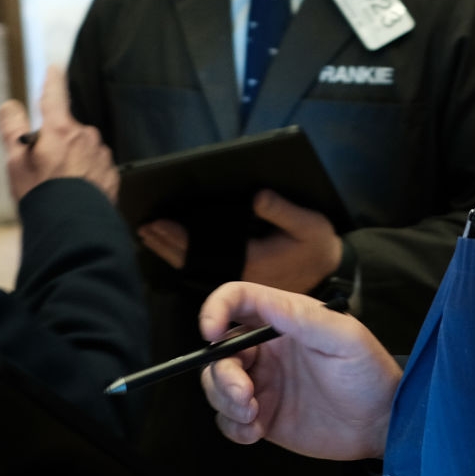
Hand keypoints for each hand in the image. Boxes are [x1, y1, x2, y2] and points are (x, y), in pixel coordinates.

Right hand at [0, 67, 117, 203]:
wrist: (72, 225)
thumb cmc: (41, 194)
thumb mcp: (16, 161)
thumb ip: (12, 129)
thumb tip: (10, 106)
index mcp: (62, 130)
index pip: (55, 96)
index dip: (53, 81)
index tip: (55, 69)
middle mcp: (86, 137)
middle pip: (67, 130)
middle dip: (56, 143)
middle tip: (42, 169)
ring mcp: (101, 155)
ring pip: (82, 150)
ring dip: (71, 160)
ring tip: (58, 186)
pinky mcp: (111, 174)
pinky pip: (94, 167)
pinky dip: (84, 175)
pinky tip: (74, 192)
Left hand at [137, 193, 341, 294]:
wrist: (330, 272)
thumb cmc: (317, 247)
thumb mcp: (308, 224)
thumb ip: (282, 210)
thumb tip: (256, 196)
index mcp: (251, 260)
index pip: (204, 249)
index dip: (178, 237)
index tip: (157, 223)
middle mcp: (240, 274)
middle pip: (193, 261)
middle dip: (167, 243)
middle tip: (145, 227)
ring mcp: (238, 279)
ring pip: (196, 268)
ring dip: (172, 252)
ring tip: (152, 236)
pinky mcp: (241, 279)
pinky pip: (206, 269)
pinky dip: (187, 257)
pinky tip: (176, 248)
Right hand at [198, 281, 400, 460]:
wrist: (382, 424)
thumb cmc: (370, 374)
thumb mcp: (344, 339)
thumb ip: (304, 319)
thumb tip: (267, 302)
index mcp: (285, 319)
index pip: (238, 300)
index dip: (216, 309)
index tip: (210, 332)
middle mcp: (267, 349)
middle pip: (219, 351)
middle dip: (221, 374)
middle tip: (245, 395)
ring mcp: (263, 383)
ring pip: (217, 386)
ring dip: (225, 401)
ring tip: (254, 416)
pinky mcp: (262, 416)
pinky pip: (228, 420)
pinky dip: (233, 427)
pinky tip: (256, 432)